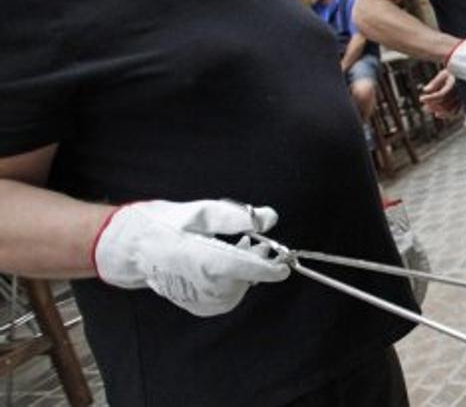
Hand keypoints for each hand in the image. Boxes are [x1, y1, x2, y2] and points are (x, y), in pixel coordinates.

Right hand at [93, 200, 289, 316]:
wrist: (130, 249)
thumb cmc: (163, 225)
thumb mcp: (201, 212)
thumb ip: (236, 216)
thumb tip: (269, 218)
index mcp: (201, 259)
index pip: (245, 269)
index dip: (269, 268)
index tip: (284, 265)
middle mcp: (200, 284)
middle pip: (243, 280)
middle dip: (257, 264)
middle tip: (257, 243)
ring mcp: (196, 298)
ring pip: (236, 291)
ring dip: (245, 273)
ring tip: (240, 249)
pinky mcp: (194, 304)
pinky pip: (224, 299)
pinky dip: (233, 283)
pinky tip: (226, 265)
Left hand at [419, 68, 460, 118]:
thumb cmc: (453, 73)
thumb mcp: (443, 74)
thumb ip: (435, 82)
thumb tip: (425, 90)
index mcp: (455, 84)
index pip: (441, 95)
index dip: (430, 98)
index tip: (421, 98)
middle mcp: (460, 93)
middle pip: (444, 103)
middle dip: (432, 105)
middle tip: (424, 106)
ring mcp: (463, 99)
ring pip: (450, 109)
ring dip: (438, 110)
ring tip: (428, 109)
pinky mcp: (464, 104)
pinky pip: (455, 112)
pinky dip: (446, 114)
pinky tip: (438, 114)